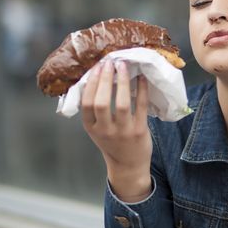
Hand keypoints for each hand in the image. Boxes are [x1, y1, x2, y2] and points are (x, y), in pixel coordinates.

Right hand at [81, 59, 152, 200]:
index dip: (91, 83)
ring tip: (123, 66)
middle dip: (104, 79)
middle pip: (101, 102)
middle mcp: (105, 130)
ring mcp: (123, 131)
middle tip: (109, 63)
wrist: (128, 165)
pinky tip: (141, 78)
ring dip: (122, 82)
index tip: (97, 68)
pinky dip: (141, 90)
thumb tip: (98, 77)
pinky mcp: (139, 131)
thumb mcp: (97, 129)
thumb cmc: (112, 142)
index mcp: (91, 128)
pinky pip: (140, 106)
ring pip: (121, 103)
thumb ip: (95, 110)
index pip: (86, 103)